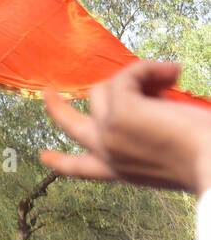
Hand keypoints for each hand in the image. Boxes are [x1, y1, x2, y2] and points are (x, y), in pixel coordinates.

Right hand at [41, 60, 210, 193]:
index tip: (44, 156)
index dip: (60, 161)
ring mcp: (108, 131)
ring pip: (104, 89)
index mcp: (120, 170)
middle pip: (71, 127)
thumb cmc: (205, 162)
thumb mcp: (166, 151)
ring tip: (171, 76)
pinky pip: (126, 76)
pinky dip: (148, 68)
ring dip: (138, 76)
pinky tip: (173, 71)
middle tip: (48, 94)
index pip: (82, 168)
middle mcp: (107, 153)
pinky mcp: (119, 112)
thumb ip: (146, 132)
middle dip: (56, 108)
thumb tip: (149, 89)